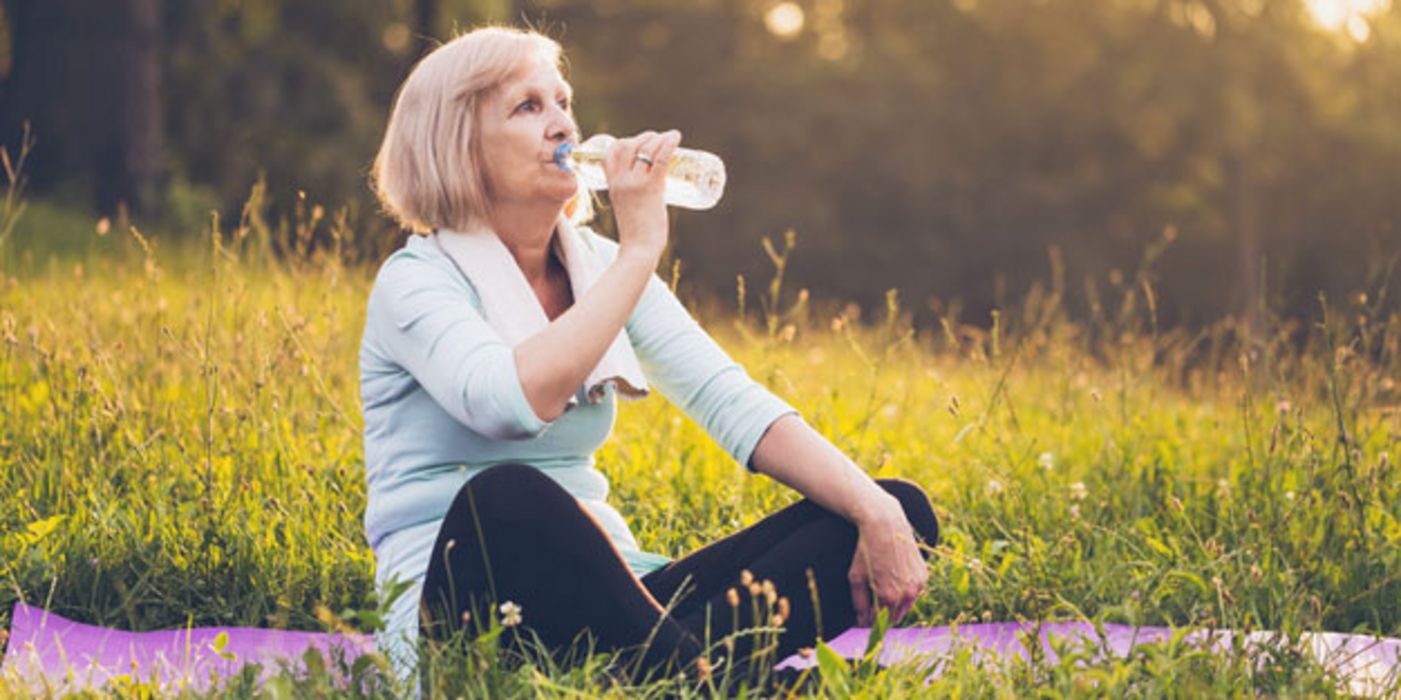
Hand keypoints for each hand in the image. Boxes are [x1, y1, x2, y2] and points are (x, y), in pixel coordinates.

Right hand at [603, 129, 680, 262]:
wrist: (639, 250)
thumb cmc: (636, 233)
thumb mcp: (626, 206)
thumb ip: (632, 194)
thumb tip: (652, 187)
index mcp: (611, 184)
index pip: (610, 152)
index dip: (624, 141)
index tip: (638, 143)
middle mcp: (621, 180)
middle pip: (630, 145)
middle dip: (645, 137)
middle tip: (659, 140)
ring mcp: (635, 183)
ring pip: (646, 149)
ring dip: (659, 138)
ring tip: (670, 138)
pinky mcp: (651, 188)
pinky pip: (660, 158)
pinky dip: (669, 144)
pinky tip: (676, 137)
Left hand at [848, 495, 927, 625]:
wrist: (885, 525)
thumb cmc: (866, 550)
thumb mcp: (856, 577)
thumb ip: (859, 603)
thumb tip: (862, 621)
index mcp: (888, 597)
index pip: (879, 621)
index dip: (869, 620)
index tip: (862, 616)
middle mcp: (906, 594)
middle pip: (894, 617)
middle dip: (882, 614)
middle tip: (872, 604)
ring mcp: (917, 585)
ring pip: (906, 606)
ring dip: (895, 604)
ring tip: (882, 589)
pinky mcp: (923, 575)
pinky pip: (914, 592)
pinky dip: (905, 591)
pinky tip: (894, 578)